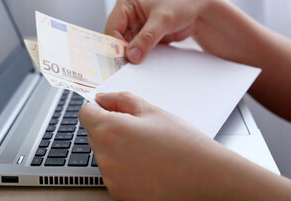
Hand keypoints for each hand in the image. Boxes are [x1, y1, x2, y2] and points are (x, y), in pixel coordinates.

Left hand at [79, 92, 231, 199]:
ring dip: (115, 147)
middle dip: (108, 126)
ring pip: (103, 153)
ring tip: (144, 148)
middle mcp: (105, 155)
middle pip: (93, 133)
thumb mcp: (152, 111)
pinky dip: (122, 166)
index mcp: (110, 129)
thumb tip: (103, 98)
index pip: (85, 113)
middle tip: (135, 127)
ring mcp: (111, 177)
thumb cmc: (183, 143)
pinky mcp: (118, 192)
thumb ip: (121, 100)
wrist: (205, 178)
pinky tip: (145, 164)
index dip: (96, 107)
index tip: (106, 108)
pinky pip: (112, 172)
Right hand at [105, 0, 210, 62]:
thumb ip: (147, 38)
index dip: (115, 45)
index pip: (112, 28)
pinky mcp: (143, 37)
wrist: (198, 8)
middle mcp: (127, 15)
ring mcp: (135, 27)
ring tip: (135, 70)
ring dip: (131, 58)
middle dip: (122, 54)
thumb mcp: (163, 20)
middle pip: (116, 40)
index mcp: (126, 3)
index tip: (122, 61)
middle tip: (126, 70)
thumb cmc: (181, 3)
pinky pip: (137, 51)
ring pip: (126, 47)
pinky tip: (142, 68)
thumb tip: (132, 56)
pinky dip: (139, 59)